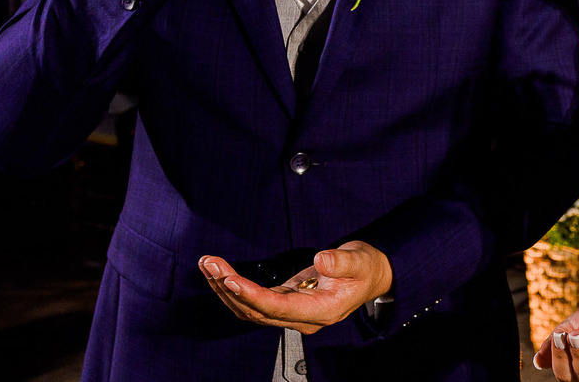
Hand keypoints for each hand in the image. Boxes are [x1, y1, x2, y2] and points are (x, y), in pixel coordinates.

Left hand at [199, 240, 392, 334]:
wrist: (370, 278)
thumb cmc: (366, 270)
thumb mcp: (360, 261)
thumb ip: (342, 261)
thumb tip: (321, 260)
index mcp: (322, 311)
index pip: (279, 308)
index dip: (252, 295)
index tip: (231, 279)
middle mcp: (302, 318)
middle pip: (257, 311)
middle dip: (229, 288)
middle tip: (210, 263)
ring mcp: (292, 313)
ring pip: (250, 309)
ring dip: (226, 288)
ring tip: (208, 265)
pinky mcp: (285, 303)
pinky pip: (254, 301)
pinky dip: (235, 287)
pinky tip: (221, 273)